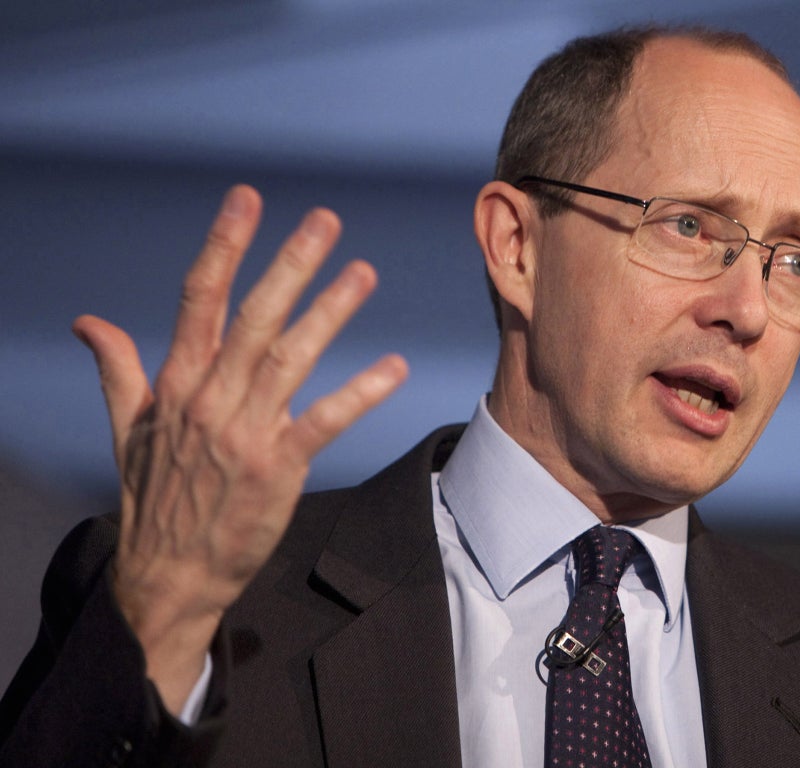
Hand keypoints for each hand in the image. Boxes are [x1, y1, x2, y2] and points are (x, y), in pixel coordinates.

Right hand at [72, 185, 407, 712]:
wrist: (167, 574)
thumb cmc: (154, 497)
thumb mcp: (129, 428)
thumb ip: (118, 369)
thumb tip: (90, 322)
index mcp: (177, 383)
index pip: (200, 299)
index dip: (225, 245)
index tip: (247, 200)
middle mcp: (210, 399)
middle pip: (255, 317)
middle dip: (290, 264)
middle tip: (326, 221)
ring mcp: (245, 434)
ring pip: (291, 358)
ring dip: (330, 312)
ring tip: (363, 274)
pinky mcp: (277, 469)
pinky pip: (324, 421)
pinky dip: (359, 393)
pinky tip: (393, 367)